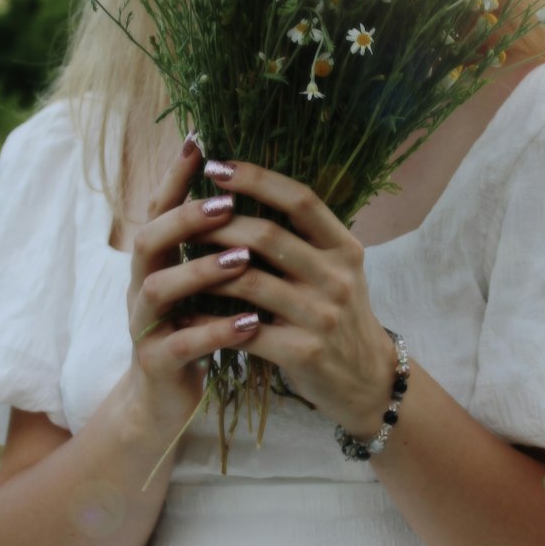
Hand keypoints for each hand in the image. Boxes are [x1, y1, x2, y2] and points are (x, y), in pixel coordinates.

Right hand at [126, 137, 260, 426]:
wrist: (162, 401)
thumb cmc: (193, 331)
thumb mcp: (199, 286)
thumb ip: (211, 245)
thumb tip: (244, 190)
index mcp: (155, 263)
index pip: (159, 210)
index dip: (175, 176)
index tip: (200, 142)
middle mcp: (142, 287)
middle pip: (149, 240)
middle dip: (186, 219)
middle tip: (226, 204)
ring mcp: (144, 325)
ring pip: (159, 289)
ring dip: (200, 271)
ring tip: (242, 261)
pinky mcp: (155, 364)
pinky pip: (181, 344)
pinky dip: (214, 331)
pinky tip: (249, 323)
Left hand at [198, 158, 397, 436]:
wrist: (366, 380)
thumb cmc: (339, 317)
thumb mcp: (337, 270)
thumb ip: (304, 237)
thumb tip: (249, 189)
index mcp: (344, 248)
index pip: (300, 199)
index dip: (256, 178)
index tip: (216, 165)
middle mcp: (337, 277)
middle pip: (267, 235)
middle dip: (217, 222)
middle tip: (183, 216)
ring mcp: (322, 316)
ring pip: (249, 281)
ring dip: (205, 269)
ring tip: (177, 260)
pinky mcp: (303, 352)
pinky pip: (243, 330)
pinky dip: (209, 321)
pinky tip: (185, 315)